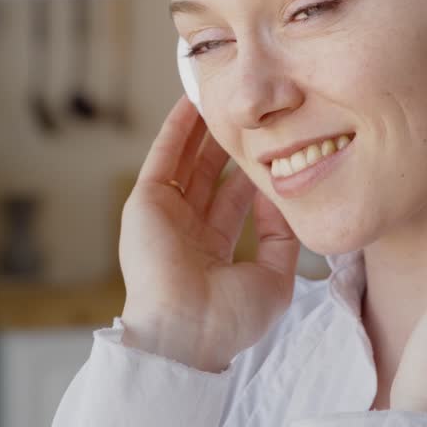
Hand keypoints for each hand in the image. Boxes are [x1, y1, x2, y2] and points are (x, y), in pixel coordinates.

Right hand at [118, 96, 300, 371]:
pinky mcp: (145, 203)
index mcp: (212, 250)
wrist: (188, 333)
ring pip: (186, 160)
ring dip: (201, 128)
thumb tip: (281, 194)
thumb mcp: (274, 277)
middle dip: (226, 141)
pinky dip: (176, 129)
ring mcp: (164, 215)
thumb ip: (281, 236)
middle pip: (209, 173)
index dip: (250, 169)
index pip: (233, 200)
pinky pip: (163, 157)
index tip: (271, 142)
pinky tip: (191, 102)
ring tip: (220, 93)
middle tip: (246, 109)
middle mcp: (186, 229)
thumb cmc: (229, 318)